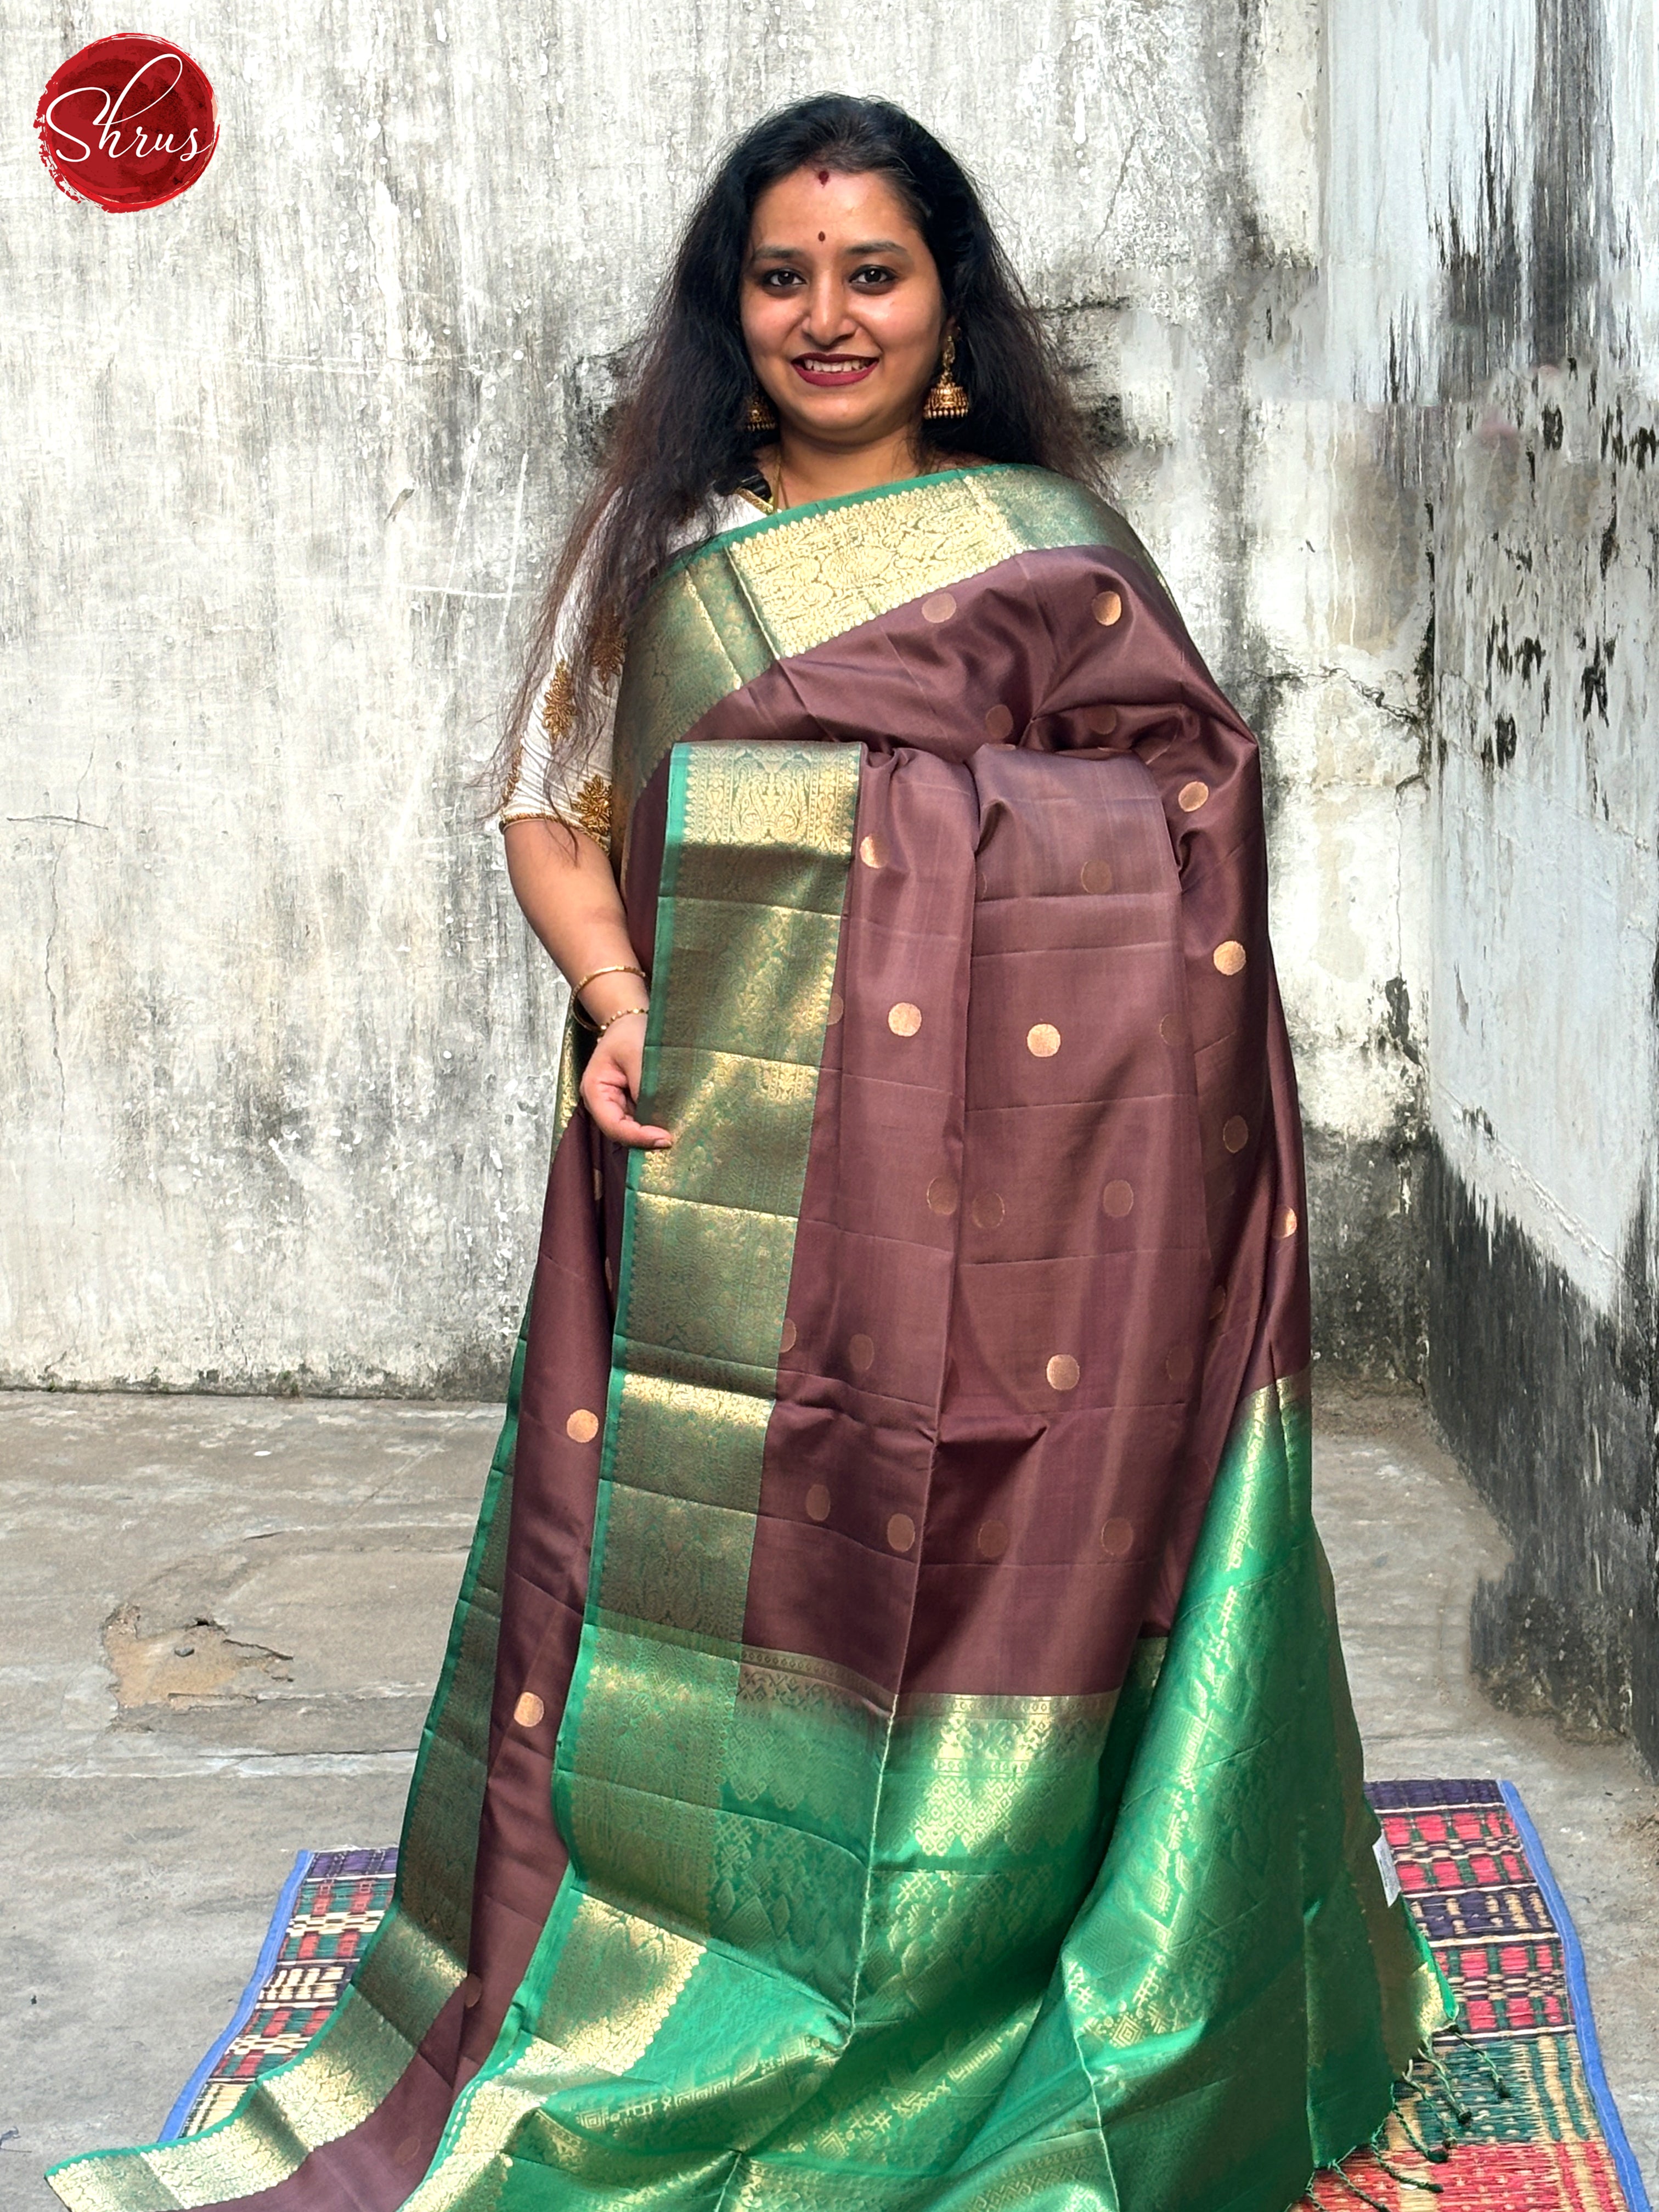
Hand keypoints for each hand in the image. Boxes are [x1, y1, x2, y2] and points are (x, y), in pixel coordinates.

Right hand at [579, 1011, 672, 1149]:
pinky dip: (654, 1125)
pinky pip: (641, 1121)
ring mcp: (615, 1105)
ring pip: (632, 1130)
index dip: (638, 1136)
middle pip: (621, 1133)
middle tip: (673, 1140)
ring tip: (675, 1134)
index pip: (613, 1125)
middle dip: (645, 1139)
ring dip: (651, 1134)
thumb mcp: (636, 1053)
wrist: (630, 1020)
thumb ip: (643, 1085)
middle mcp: (602, 1103)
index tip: (664, 1138)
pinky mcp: (629, 1104)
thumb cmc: (629, 1032)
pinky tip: (671, 1124)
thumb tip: (656, 1116)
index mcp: (595, 1090)